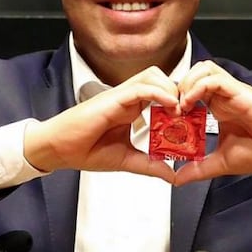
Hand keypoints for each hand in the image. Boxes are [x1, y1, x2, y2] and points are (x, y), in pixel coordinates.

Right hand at [24, 67, 179, 182]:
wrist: (59, 149)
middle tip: (189, 111)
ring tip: (180, 109)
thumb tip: (171, 175)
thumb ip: (149, 165)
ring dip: (170, 89)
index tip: (191, 120)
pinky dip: (158, 93)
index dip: (178, 102)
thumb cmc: (84, 150)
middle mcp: (128, 98)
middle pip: (161, 79)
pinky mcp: (114, 98)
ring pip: (153, 76)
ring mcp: (121, 96)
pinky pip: (142, 87)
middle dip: (178, 91)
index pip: (161, 94)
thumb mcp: (126, 160)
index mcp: (132, 109)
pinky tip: (170, 106)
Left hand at [173, 61, 251, 185]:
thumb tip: (177, 180)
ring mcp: (232, 92)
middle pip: (194, 73)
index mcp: (218, 108)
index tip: (165, 117)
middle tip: (169, 108)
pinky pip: (215, 78)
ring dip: (187, 83)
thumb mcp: (221, 163)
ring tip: (180, 105)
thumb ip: (199, 169)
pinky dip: (199, 87)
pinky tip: (191, 104)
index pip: (191, 90)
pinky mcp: (241, 92)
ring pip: (204, 69)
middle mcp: (223, 96)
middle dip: (178, 87)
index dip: (174, 98)